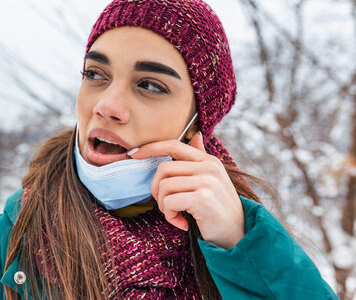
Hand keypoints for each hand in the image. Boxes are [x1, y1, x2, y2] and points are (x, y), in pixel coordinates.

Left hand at [128, 131, 244, 249]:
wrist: (239, 236)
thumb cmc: (219, 211)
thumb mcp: (212, 180)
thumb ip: (200, 160)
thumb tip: (196, 135)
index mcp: (209, 160)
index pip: (174, 145)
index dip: (151, 148)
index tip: (133, 154)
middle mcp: (209, 167)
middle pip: (163, 168)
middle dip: (156, 190)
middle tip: (166, 206)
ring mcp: (207, 181)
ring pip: (164, 186)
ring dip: (164, 206)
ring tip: (177, 216)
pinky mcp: (202, 198)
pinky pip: (169, 202)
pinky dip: (170, 216)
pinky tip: (182, 223)